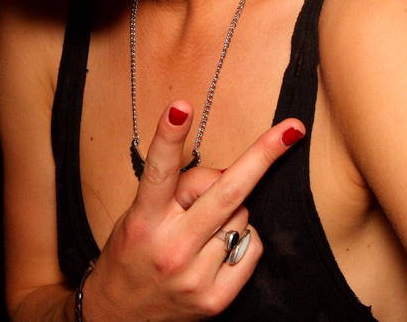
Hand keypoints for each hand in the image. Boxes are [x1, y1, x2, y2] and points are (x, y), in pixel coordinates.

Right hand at [81, 100, 304, 320]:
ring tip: (202, 229)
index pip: (159, 171)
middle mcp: (170, 247)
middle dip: (262, 156)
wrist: (115, 319)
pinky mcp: (215, 299)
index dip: (170, 137)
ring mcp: (195, 276)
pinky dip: (243, 239)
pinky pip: (251, 246)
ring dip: (232, 211)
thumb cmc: (131, 255)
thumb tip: (223, 175)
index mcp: (144, 221)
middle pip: (226, 192)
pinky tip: (219, 249)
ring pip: (241, 215)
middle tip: (291, 130)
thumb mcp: (137, 217)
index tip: (181, 107)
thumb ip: (175, 193)